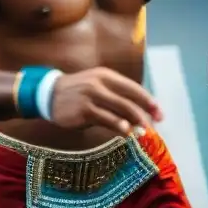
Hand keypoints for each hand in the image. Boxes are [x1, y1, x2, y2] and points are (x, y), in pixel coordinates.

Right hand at [49, 67, 163, 135]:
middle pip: (130, 99)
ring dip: (135, 121)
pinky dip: (119, 126)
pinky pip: (106, 119)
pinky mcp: (84, 110)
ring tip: (144, 132)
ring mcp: (92, 96)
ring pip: (121, 109)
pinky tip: (126, 132)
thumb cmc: (77, 92)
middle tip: (155, 126)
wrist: (49, 94)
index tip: (159, 112)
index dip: (148, 100)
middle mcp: (100, 83)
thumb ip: (114, 96)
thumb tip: (137, 112)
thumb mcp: (96, 86)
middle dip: (145, 113)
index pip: (133, 88)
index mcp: (106, 75)